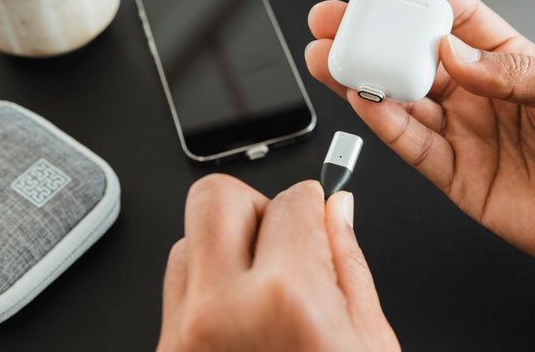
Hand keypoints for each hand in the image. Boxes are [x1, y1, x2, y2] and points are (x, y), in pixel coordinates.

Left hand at [158, 174, 399, 350]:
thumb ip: (348, 263)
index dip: (315, 202)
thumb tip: (337, 211)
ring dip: (228, 248)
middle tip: (283, 238)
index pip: (293, 202)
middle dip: (256, 204)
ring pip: (188, 239)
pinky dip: (210, 286)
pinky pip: (178, 288)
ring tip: (264, 289)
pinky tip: (245, 314)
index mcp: (285, 300)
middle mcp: (219, 311)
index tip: (319, 212)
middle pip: (214, 196)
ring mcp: (182, 335)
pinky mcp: (165, 351)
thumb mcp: (369, 342)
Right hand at [305, 0, 534, 299]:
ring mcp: (465, 136)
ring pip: (401, 100)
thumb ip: (512, 70)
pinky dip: (383, 123)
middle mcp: (479, 98)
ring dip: (363, 77)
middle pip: (413, 58)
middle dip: (373, 36)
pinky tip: (363, 98)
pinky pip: (411, 145)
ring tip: (330, 56)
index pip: (457, 19)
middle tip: (338, 18)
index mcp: (511, 64)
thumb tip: (451, 53)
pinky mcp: (456, 176)